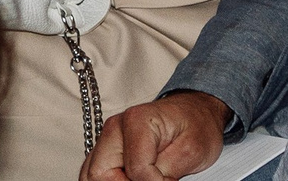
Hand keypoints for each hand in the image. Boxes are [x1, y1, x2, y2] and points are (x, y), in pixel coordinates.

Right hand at [83, 91, 226, 179]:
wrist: (194, 113)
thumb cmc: (196, 127)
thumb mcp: (191, 151)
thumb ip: (167, 172)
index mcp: (136, 121)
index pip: (137, 169)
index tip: (171, 180)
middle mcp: (114, 128)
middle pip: (99, 174)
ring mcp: (108, 139)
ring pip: (91, 175)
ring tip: (141, 180)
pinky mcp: (107, 150)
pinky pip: (96, 173)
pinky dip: (110, 180)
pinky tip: (130, 179)